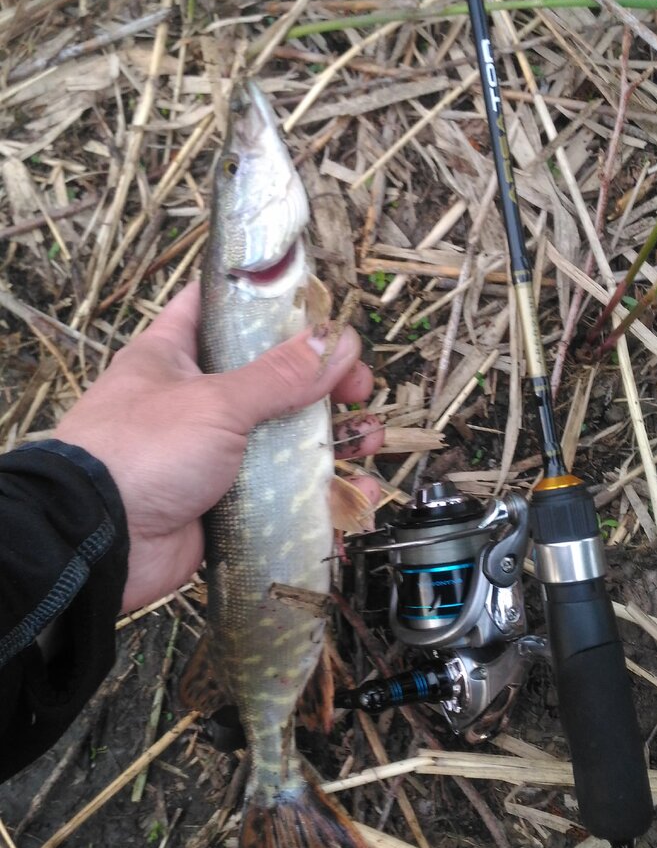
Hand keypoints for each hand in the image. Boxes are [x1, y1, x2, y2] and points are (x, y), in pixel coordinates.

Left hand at [55, 282, 381, 612]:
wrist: (99, 545)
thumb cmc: (140, 452)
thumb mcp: (215, 402)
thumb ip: (279, 376)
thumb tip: (336, 341)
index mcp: (174, 357)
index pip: (217, 309)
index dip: (265, 302)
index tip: (315, 305)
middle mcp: (193, 403)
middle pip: (270, 382)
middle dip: (322, 385)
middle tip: (359, 390)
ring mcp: (209, 459)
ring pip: (283, 443)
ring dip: (332, 443)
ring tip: (367, 443)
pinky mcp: (224, 508)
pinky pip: (281, 499)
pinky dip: (319, 500)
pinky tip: (354, 499)